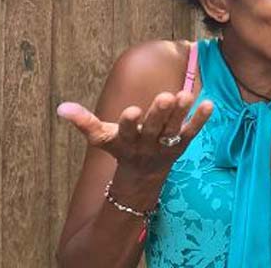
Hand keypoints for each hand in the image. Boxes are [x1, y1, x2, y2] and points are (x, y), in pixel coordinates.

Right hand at [57, 91, 213, 177]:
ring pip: (174, 129)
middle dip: (159, 113)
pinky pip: (192, 132)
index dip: (128, 123)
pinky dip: (200, 120)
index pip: (126, 132)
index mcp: (126, 141)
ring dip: (181, 113)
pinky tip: (209, 104)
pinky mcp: (181, 145)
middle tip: (165, 96)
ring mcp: (166, 145)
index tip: (131, 111)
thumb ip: (84, 122)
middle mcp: (146, 144)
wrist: (142, 176)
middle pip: (153, 129)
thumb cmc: (122, 148)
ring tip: (187, 94)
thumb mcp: (102, 138)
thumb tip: (61, 107)